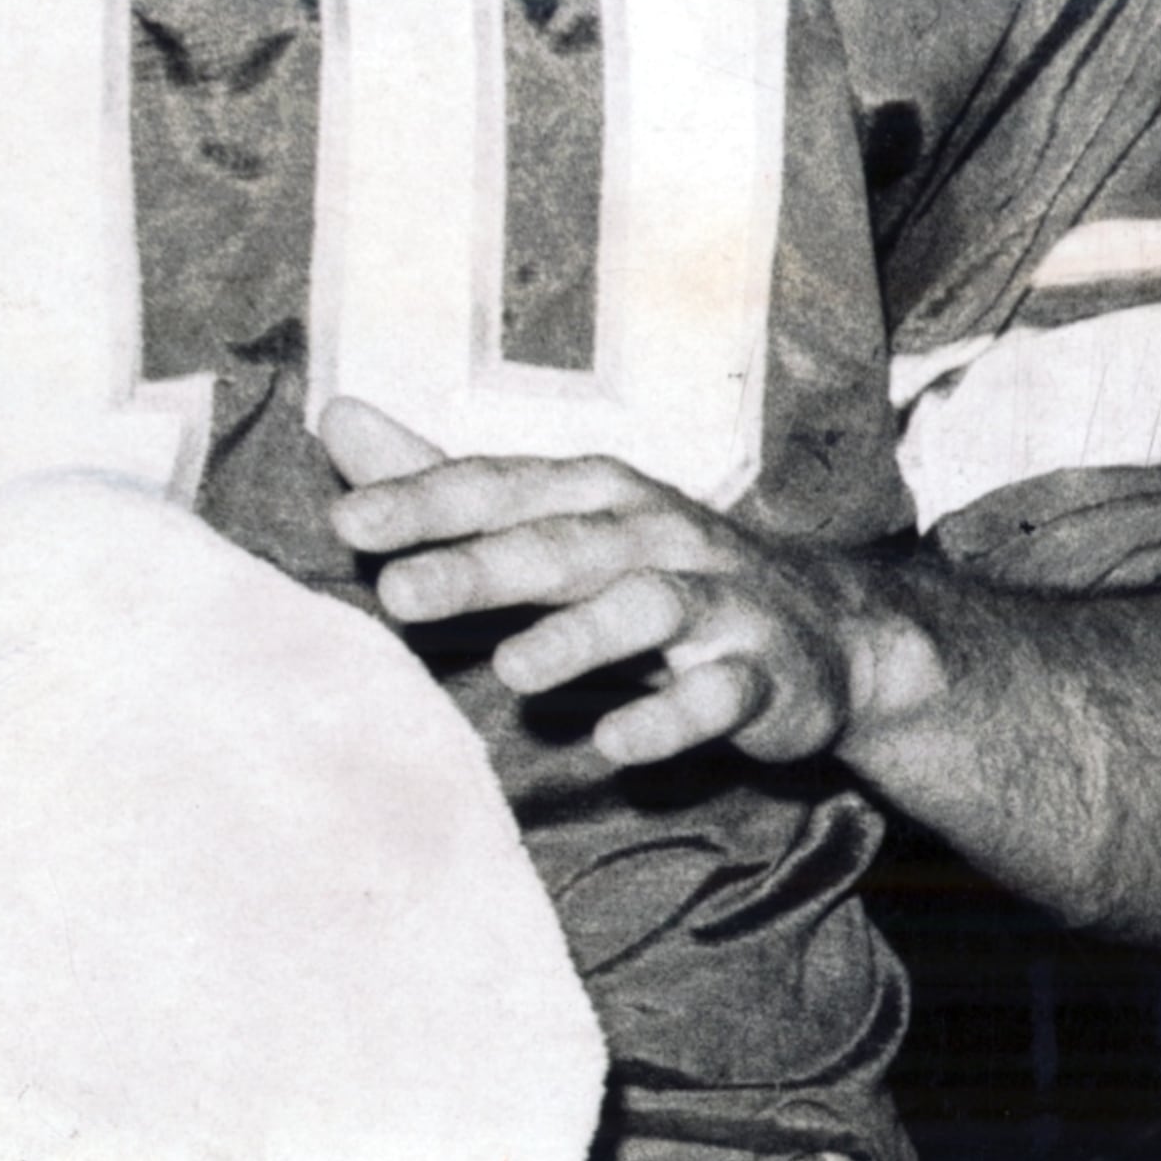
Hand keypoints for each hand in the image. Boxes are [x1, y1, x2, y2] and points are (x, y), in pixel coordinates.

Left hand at [319, 399, 906, 770]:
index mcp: (601, 495)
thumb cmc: (659, 574)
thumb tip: (335, 418)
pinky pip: (722, 694)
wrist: (825, 636)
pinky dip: (672, 717)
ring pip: (651, 606)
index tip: (349, 524)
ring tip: (513, 671)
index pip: (506, 488)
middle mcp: (659, 536)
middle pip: (568, 542)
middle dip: (485, 564)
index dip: (430, 502)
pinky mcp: (764, 674)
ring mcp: (719, 603)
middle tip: (399, 595)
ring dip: (584, 634)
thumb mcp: (558, 524)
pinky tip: (616, 742)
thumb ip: (447, 487)